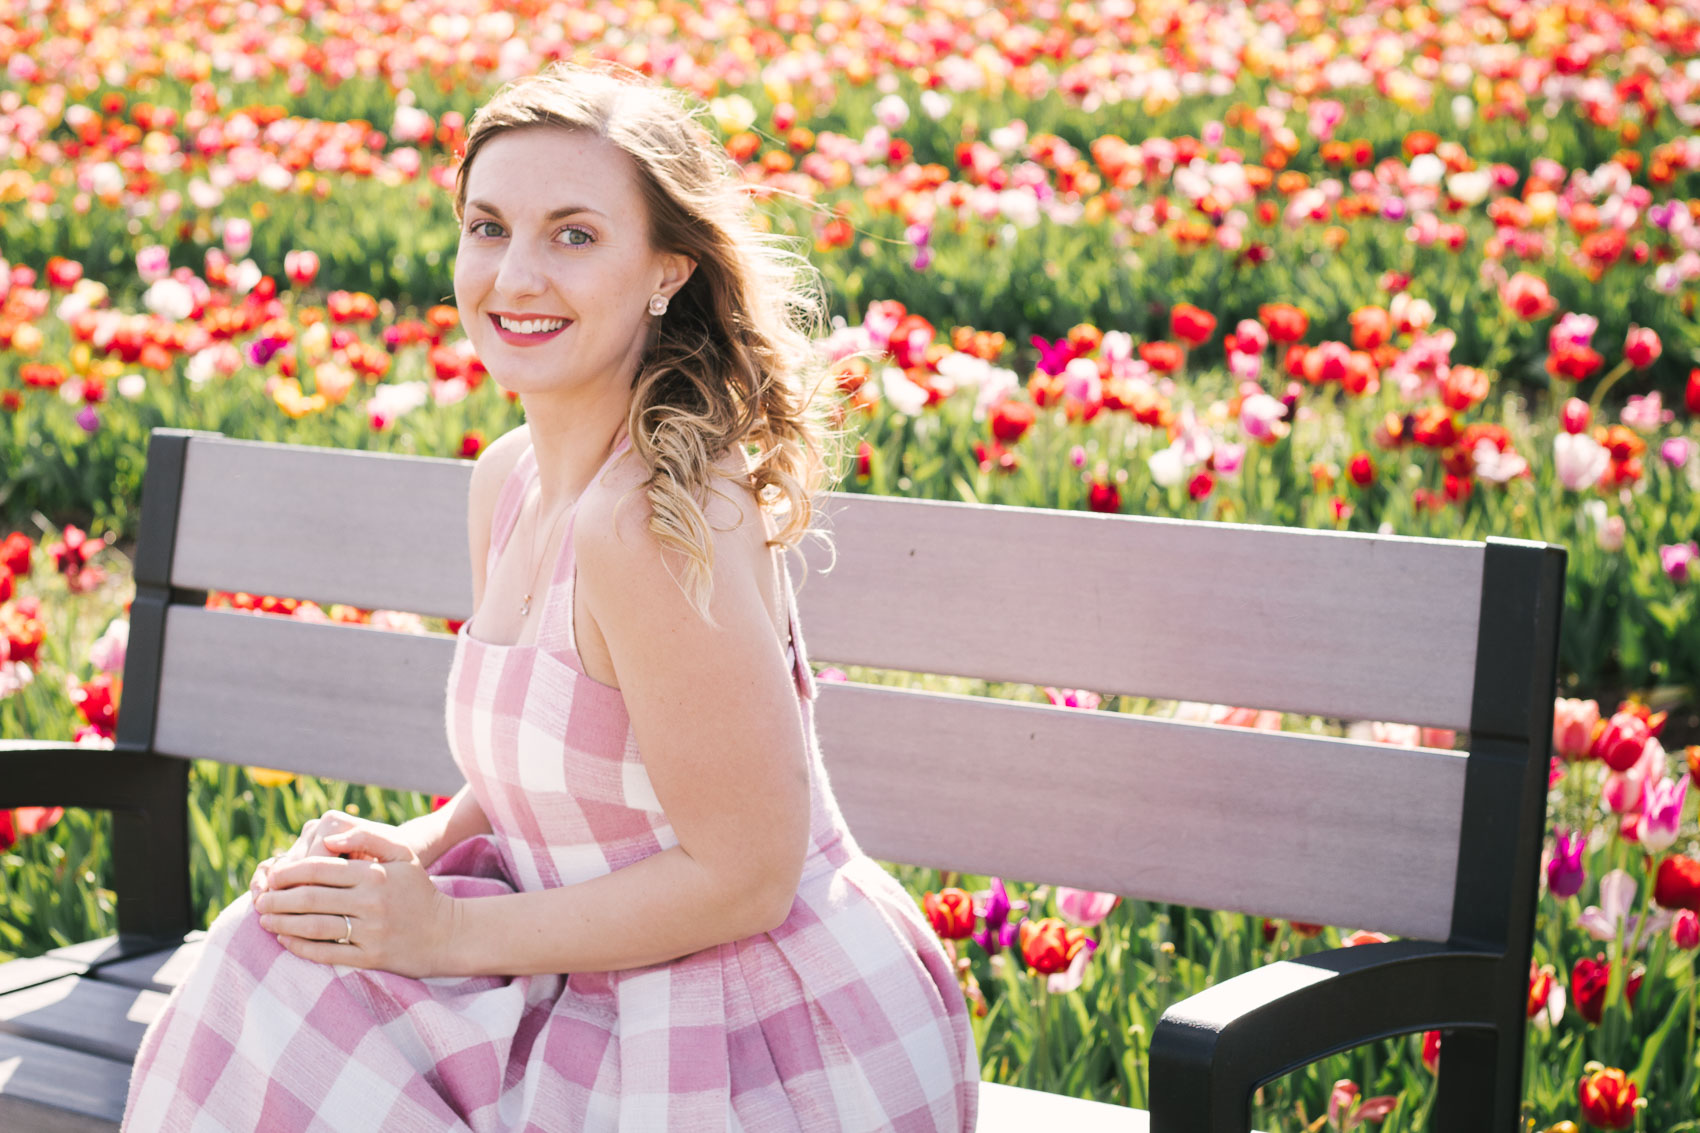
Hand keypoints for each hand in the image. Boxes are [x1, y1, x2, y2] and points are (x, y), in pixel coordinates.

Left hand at [252, 824, 458, 978]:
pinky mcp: (369, 957)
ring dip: (282, 923)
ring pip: (313, 926)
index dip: (289, 872)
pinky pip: (326, 952)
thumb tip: (327, 838)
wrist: (446, 933)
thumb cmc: (417, 890)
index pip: (319, 869)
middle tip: (260, 899)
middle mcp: (371, 901)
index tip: (272, 875)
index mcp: (374, 873)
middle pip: (310, 898)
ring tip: (264, 920)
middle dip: (277, 899)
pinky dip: (299, 947)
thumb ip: (367, 837)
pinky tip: (284, 940)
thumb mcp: (402, 854)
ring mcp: (370, 931)